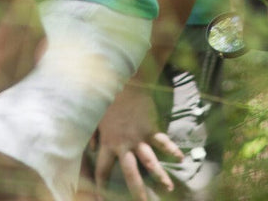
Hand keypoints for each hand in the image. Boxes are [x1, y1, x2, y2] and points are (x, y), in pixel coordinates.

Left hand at [93, 82, 182, 198]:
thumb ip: (93, 135)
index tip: (101, 199)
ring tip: (168, 188)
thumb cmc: (107, 101)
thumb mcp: (95, 118)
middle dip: (137, 191)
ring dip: (160, 175)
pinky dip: (172, 150)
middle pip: (130, 173)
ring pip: (150, 161)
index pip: (103, 169)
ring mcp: (139, 138)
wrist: (122, 84)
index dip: (101, 185)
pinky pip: (163, 142)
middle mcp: (124, 144)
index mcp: (108, 143)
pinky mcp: (151, 129)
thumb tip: (92, 148)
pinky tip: (181, 158)